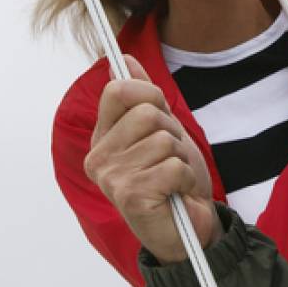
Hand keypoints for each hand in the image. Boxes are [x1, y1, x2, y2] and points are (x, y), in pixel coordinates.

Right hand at [84, 55, 221, 263]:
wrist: (188, 229)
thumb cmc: (173, 180)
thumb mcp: (162, 130)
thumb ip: (142, 96)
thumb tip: (123, 57)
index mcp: (102, 138)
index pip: (118, 90)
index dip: (149, 95)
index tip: (161, 116)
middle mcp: (98, 157)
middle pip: (146, 112)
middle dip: (172, 132)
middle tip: (171, 158)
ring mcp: (111, 178)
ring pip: (163, 139)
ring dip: (180, 158)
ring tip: (173, 178)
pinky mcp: (130, 197)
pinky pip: (173, 166)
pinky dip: (185, 178)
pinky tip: (175, 193)